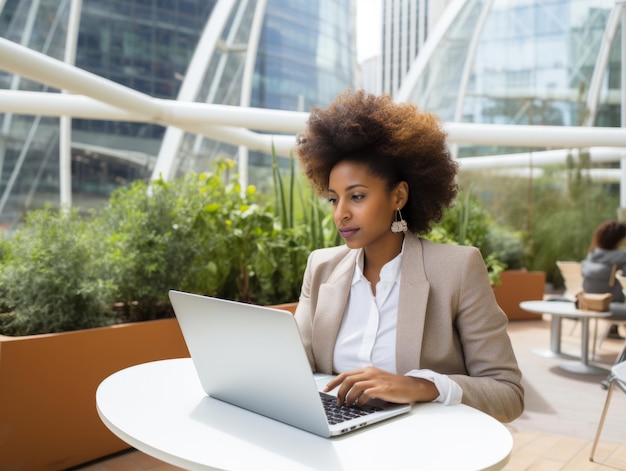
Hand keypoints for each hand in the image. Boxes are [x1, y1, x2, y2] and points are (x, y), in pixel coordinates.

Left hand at [323, 366, 438, 406]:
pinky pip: (366, 393)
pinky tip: (360, 405)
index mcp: (367, 370)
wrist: (410, 387)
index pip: (345, 374)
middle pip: (347, 379)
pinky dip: (360, 400)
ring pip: (354, 386)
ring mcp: (376, 380)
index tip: (325, 389)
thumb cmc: (393, 386)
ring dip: (348, 397)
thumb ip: (363, 382)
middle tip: (337, 402)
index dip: (333, 382)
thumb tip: (346, 392)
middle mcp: (370, 373)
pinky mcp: (382, 388)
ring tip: (347, 405)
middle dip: (338, 391)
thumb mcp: (376, 380)